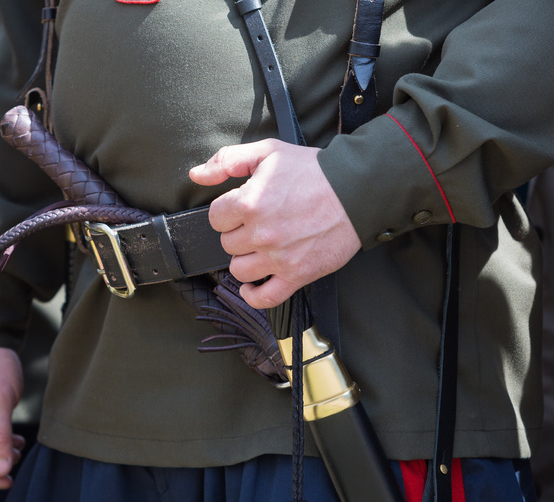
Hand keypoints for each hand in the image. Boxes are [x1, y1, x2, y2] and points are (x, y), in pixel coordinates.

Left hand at [190, 139, 360, 308]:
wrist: (357, 190)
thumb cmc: (313, 170)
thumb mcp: (268, 152)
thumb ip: (227, 160)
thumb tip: (196, 174)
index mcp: (250, 202)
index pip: (215, 218)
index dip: (228, 211)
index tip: (243, 207)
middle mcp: (261, 233)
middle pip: (227, 244)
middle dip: (238, 233)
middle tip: (258, 223)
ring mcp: (278, 257)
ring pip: (239, 271)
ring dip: (246, 260)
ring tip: (260, 247)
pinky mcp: (297, 275)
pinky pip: (264, 297)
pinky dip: (253, 295)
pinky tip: (252, 285)